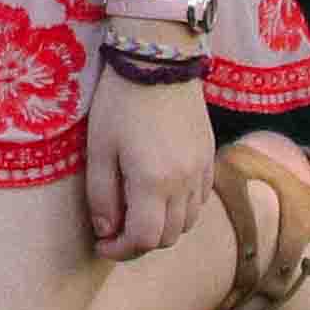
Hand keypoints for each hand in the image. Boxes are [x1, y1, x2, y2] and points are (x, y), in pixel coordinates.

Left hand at [86, 61, 213, 264]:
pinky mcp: (209, 157)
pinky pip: (200, 200)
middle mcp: (184, 183)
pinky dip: (181, 209)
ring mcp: (202, 171)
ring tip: (136, 213)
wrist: (159, 59)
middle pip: (168, 237)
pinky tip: (160, 194)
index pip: (143, 239)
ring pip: (188, 222)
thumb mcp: (99, 148)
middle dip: (140, 243)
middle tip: (115, 231)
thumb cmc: (120, 101)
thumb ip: (102, 195)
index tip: (101, 244)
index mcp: (153, 182)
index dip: (120, 250)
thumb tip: (105, 230)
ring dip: (162, 228)